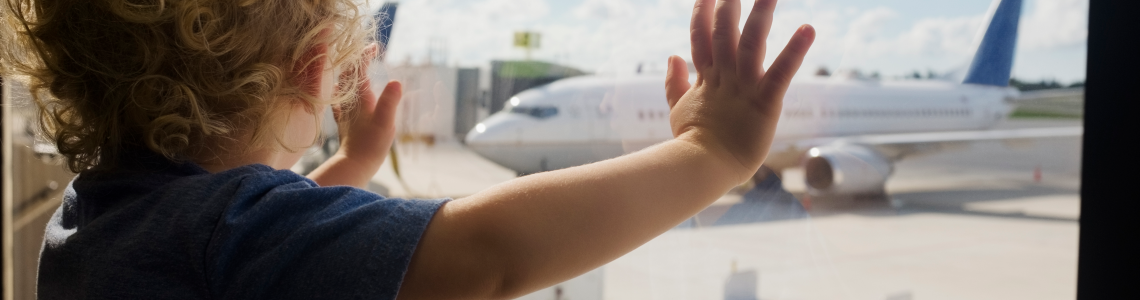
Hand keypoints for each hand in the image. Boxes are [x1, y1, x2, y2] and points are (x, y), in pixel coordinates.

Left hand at [333, 43, 401, 169]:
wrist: (354, 164)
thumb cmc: (371, 144)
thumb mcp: (386, 122)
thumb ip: (390, 101)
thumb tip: (396, 81)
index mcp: (360, 97)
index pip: (358, 69)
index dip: (365, 55)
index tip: (374, 47)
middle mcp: (349, 101)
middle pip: (348, 75)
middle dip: (357, 61)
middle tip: (368, 53)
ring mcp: (345, 111)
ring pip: (342, 86)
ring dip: (349, 75)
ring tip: (358, 69)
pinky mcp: (345, 122)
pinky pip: (341, 100)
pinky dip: (343, 91)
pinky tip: (342, 93)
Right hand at [665, 0, 814, 180]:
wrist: (702, 169)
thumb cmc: (692, 145)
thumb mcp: (678, 110)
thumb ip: (675, 83)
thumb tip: (672, 56)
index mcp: (705, 79)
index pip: (701, 38)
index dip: (703, 13)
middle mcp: (724, 78)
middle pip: (726, 33)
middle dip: (730, 6)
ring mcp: (743, 88)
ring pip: (752, 43)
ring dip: (761, 15)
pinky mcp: (765, 102)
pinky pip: (781, 72)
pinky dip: (795, 50)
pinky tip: (808, 29)